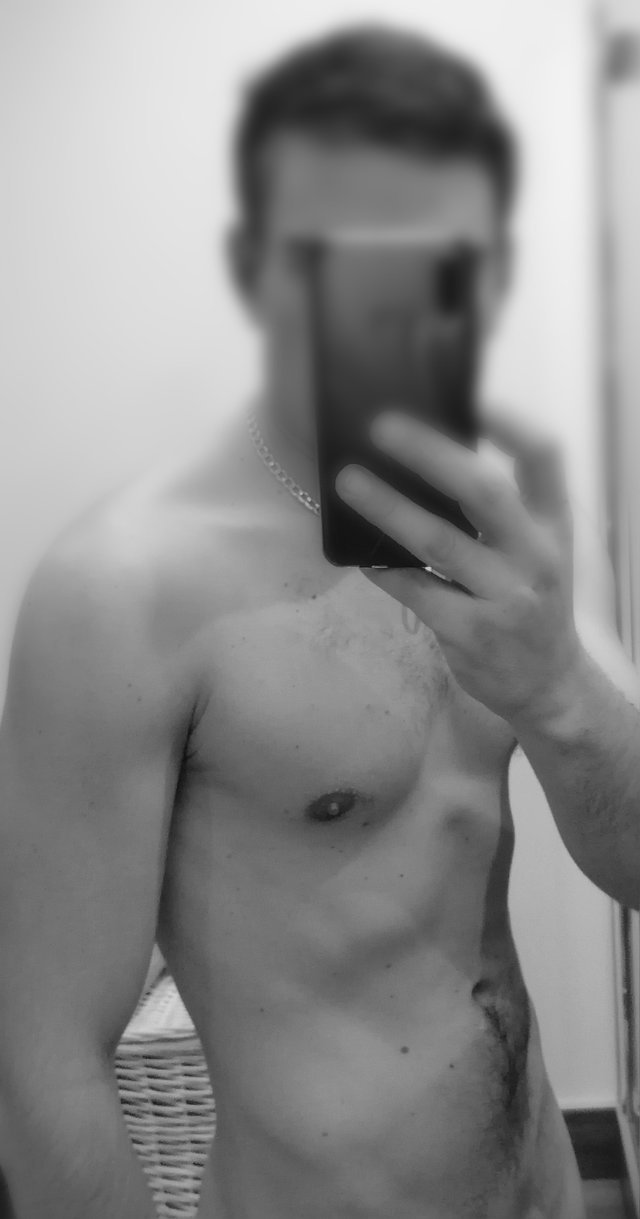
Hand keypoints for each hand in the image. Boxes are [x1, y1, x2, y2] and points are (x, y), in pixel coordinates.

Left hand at [335, 410, 586, 727]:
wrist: (547, 684)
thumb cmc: (530, 603)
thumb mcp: (536, 552)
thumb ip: (499, 512)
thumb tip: (427, 457)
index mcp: (553, 526)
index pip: (544, 458)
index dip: (511, 422)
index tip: (472, 395)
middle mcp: (536, 556)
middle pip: (484, 491)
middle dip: (429, 452)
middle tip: (380, 426)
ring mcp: (505, 598)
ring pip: (438, 542)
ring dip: (387, 507)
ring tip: (348, 481)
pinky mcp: (471, 633)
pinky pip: (416, 590)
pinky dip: (383, 569)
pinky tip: (360, 554)